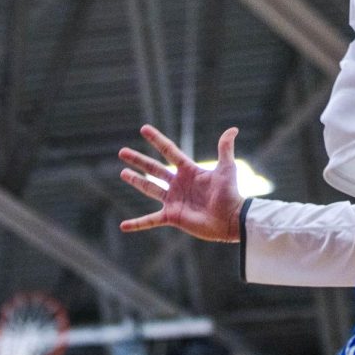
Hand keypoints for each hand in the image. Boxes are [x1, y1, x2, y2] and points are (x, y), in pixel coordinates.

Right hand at [119, 124, 243, 242]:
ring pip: (149, 188)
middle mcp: (178, 184)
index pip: (168, 151)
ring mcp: (173, 200)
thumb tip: (233, 128)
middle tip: (122, 152)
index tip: (144, 129)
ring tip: (123, 173)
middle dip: (138, 160)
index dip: (156, 139)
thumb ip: (225, 148)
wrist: (230, 219)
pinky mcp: (172, 217)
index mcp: (188, 170)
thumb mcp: (227, 168)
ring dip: (136, 181)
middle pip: (153, 168)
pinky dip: (137, 223)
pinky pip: (150, 220)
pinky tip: (124, 225)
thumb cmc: (230, 193)